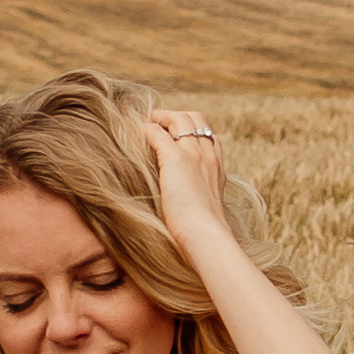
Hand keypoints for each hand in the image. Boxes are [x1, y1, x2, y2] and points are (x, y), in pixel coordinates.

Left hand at [145, 109, 227, 243]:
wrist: (206, 236)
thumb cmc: (205, 233)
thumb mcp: (207, 210)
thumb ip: (199, 199)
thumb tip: (185, 204)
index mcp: (217, 168)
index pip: (208, 136)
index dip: (191, 131)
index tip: (175, 136)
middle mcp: (208, 155)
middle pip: (196, 118)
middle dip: (176, 116)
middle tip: (157, 122)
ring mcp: (193, 154)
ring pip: (179, 118)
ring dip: (160, 117)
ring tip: (145, 123)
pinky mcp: (175, 159)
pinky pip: (157, 133)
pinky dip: (146, 130)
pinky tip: (136, 134)